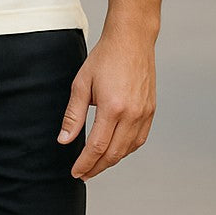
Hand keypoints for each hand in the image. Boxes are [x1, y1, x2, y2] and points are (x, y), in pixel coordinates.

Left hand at [57, 26, 155, 179]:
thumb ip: (73, 115)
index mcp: (113, 108)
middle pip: (114, 153)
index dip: (85, 163)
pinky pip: (139, 139)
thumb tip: (64, 140)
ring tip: (96, 164)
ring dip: (112, 160)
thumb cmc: (105, 58)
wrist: (132, 40)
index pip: (97, 147)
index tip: (76, 172)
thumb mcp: (81, 84)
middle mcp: (132, 114)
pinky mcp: (151, 110)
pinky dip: (126, 149)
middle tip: (84, 174)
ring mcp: (145, 113)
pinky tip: (115, 150)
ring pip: (128, 149)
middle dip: (97, 167)